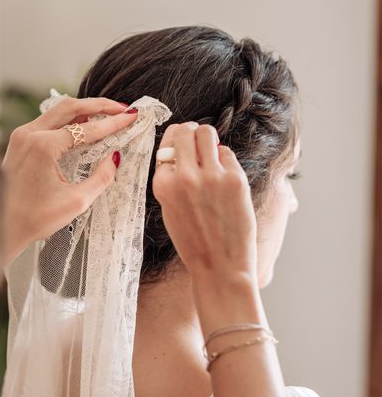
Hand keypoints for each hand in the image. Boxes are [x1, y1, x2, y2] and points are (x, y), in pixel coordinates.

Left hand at [3, 97, 137, 261]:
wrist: (1, 226)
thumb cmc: (34, 218)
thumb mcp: (76, 202)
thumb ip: (101, 177)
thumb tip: (115, 158)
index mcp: (43, 146)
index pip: (86, 129)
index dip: (112, 123)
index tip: (132, 117)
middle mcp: (30, 134)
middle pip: (71, 106)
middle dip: (99, 105)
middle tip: (122, 108)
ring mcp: (22, 135)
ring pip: (58, 111)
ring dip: (84, 110)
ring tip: (106, 114)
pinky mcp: (19, 141)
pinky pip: (47, 121)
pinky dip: (68, 120)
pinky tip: (83, 126)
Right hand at [152, 123, 257, 284]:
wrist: (219, 265)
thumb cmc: (193, 241)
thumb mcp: (169, 209)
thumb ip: (171, 179)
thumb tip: (181, 149)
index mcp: (162, 185)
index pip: (166, 144)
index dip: (175, 141)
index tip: (181, 142)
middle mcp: (184, 177)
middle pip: (185, 131)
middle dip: (191, 133)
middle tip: (197, 141)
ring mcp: (210, 176)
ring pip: (207, 133)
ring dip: (208, 139)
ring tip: (211, 154)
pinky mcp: (234, 179)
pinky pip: (227, 153)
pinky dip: (225, 160)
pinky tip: (225, 178)